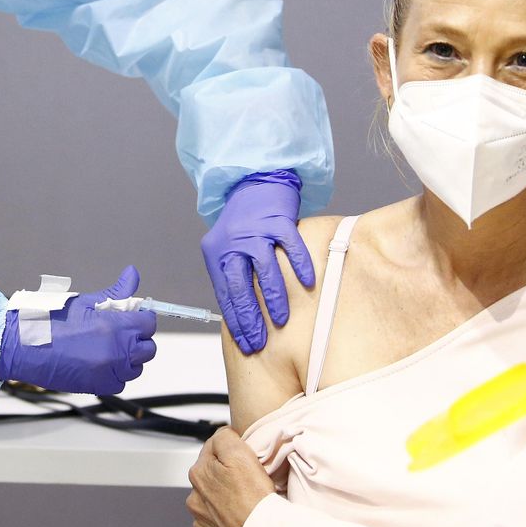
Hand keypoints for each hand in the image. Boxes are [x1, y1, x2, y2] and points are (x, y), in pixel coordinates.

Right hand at [0, 266, 157, 394]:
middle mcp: (115, 352)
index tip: (134, 317)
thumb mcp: (86, 302)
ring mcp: (108, 372)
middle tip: (120, 332)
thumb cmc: (50, 322)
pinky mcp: (99, 387)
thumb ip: (116, 292)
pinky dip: (115, 374)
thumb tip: (132, 275)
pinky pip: (121, 381)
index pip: (148, 323)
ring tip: (107, 348)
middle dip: (138, 339)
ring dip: (128, 358)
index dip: (142, 318)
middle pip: (147, 348)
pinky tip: (98, 362)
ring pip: (136, 367)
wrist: (24, 346)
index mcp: (114, 326)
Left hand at [187, 426, 275, 526]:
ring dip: (226, 495)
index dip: (231, 450)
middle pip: (213, 474)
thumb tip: (221, 434)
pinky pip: (219, 518)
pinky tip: (241, 513)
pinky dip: (228, 515)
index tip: (244, 459)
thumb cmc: (253, 499)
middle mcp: (195, 497)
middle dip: (227, 473)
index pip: (212, 448)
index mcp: (198, 473)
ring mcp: (202, 518)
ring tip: (246, 499)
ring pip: (215, 497)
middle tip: (247, 480)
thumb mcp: (239, 453)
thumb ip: (224, 436)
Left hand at [201, 171, 313, 353]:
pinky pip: (291, 247)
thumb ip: (231, 275)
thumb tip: (241, 316)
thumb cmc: (242, 223)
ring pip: (265, 269)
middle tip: (260, 341)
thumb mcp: (226, 248)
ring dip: (273, 297)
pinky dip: (300, 266)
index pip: (224, 293)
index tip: (245, 343)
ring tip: (281, 320)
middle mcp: (234, 242)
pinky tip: (307, 284)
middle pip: (240, 285)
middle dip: (250, 318)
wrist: (255, 183)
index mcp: (217, 252)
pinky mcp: (279, 220)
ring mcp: (257, 230)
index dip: (235, 321)